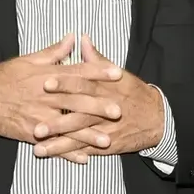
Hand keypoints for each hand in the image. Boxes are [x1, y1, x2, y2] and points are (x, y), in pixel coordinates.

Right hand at [0, 34, 124, 144]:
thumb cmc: (4, 78)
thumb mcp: (28, 60)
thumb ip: (53, 52)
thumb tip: (73, 37)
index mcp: (47, 77)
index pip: (77, 73)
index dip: (97, 72)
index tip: (117, 73)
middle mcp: (45, 97)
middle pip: (76, 102)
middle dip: (98, 106)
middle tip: (118, 110)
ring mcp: (39, 117)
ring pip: (68, 127)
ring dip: (88, 134)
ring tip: (107, 140)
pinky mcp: (32, 133)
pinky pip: (53, 145)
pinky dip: (67, 153)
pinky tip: (84, 159)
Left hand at [31, 37, 163, 163]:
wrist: (157, 118)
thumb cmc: (133, 93)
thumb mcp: (118, 74)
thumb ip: (96, 59)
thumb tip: (81, 39)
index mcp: (105, 89)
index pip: (82, 84)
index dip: (64, 83)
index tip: (46, 82)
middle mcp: (103, 110)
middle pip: (78, 115)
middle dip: (57, 122)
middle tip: (36, 126)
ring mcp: (105, 129)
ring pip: (79, 137)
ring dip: (58, 143)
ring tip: (38, 147)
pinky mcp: (107, 144)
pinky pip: (86, 149)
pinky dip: (70, 153)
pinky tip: (52, 154)